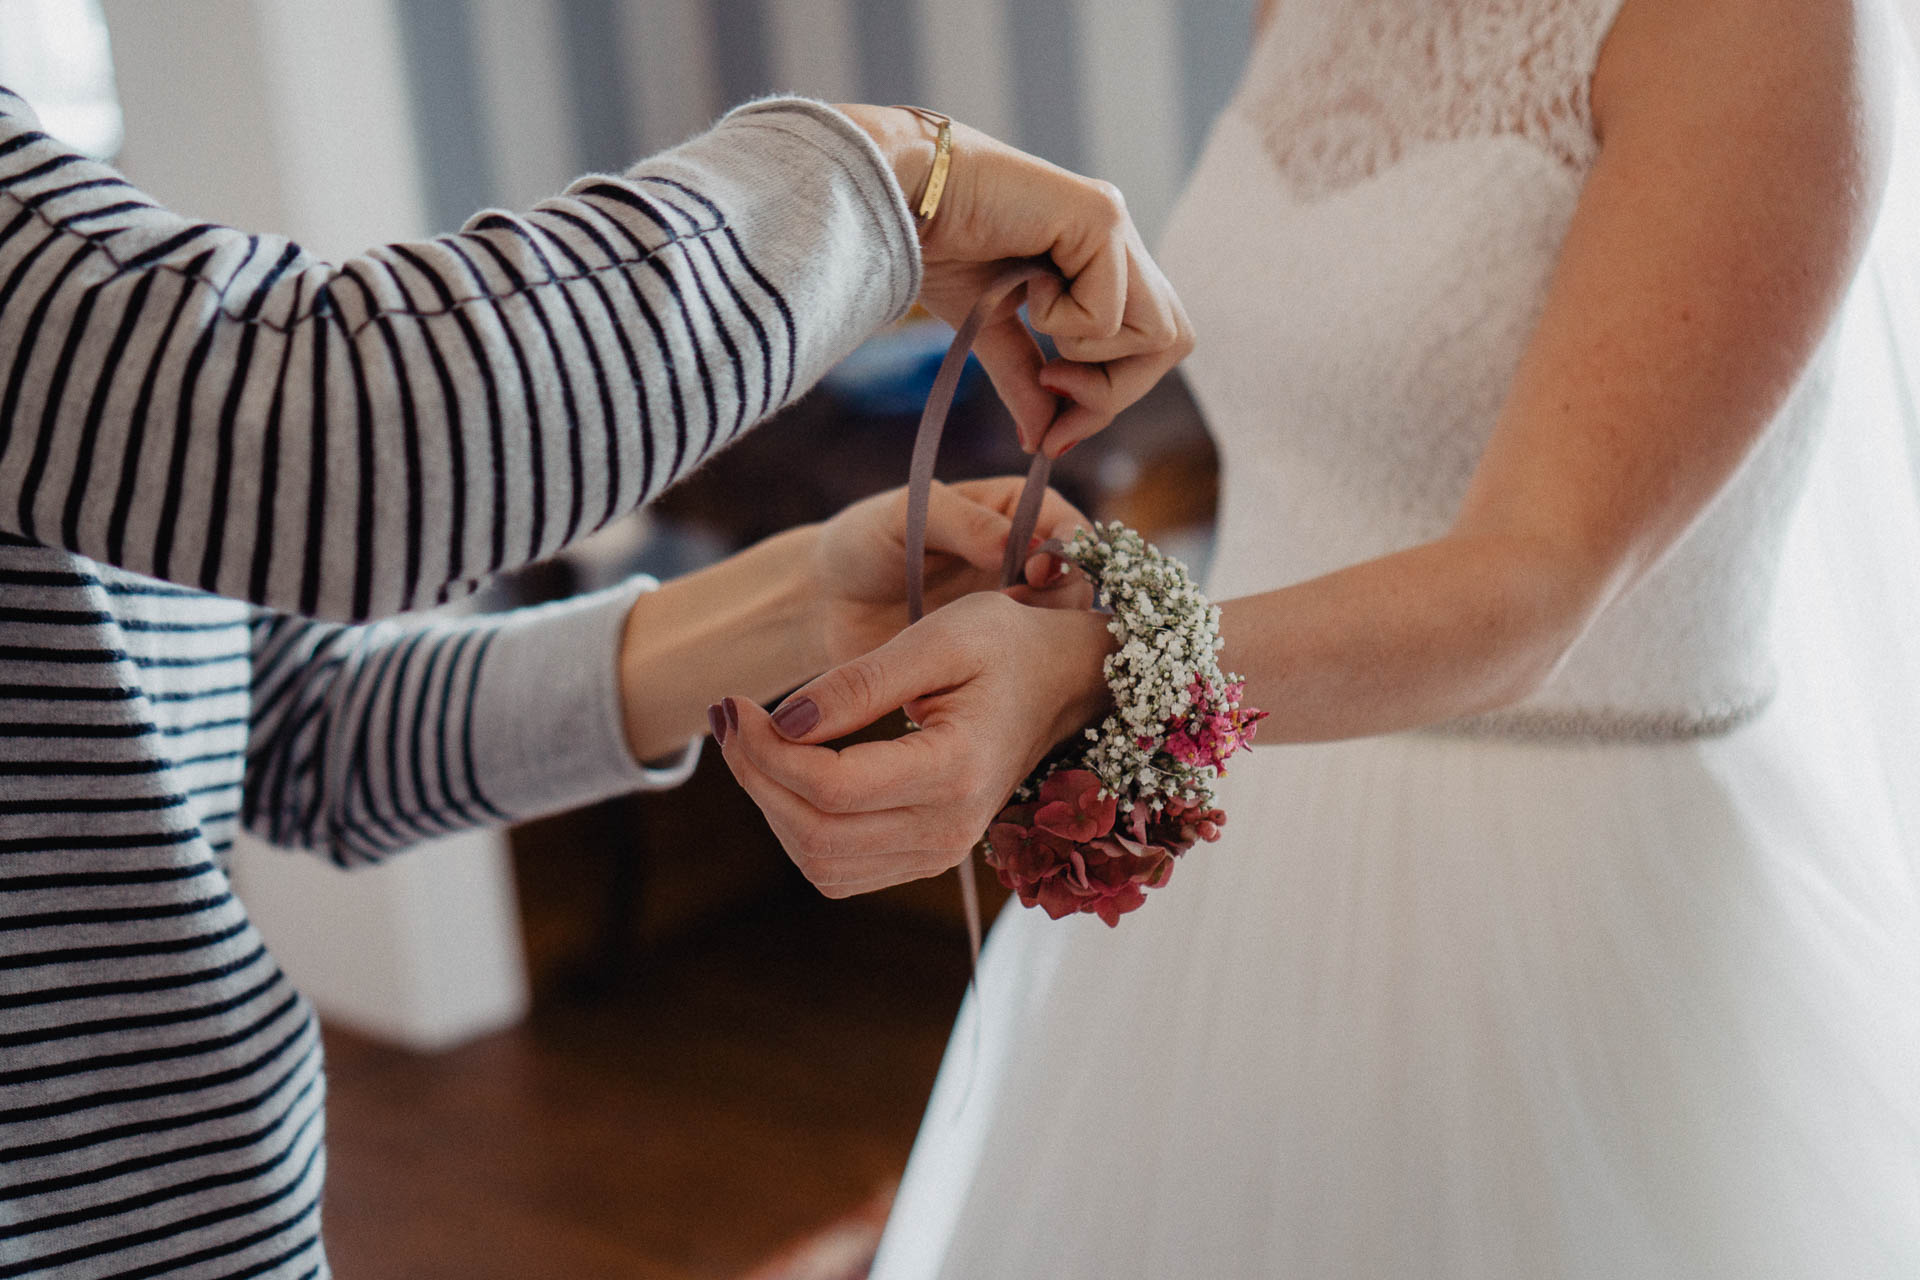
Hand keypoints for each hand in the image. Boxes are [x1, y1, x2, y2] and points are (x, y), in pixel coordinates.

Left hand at [712, 592, 1115, 896]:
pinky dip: (798, 828)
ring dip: (770, 805)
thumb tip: (784, 722)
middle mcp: (951, 828)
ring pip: (819, 861)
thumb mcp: (936, 638)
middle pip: (815, 833)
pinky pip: (839, 868)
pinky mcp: (926, 856)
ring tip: (751, 742)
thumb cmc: (1005, 646)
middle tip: (729, 717)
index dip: (766, 750)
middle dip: (754, 776)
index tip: (734, 702)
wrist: (1064, 682)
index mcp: (957, 769)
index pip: (833, 787)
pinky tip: (790, 772)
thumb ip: (859, 681)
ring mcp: (941, 851)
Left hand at [812, 477, 1091, 666]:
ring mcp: (1016, 617)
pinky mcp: (998, 660)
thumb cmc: (864, 541)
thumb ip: (960, 523)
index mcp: (1016, 513)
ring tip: (989, 646)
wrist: (826, 600)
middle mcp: (1028, 566)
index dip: (1065, 552)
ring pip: (1059, 635)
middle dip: (1055, 602)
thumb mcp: (906, 515)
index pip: (1069, 529)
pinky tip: (982, 678)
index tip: (1035, 574)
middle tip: (1013, 613)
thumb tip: (1014, 548)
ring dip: (1037, 643)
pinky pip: (1027, 669)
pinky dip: (1017, 674)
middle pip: (1076, 586)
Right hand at [834, 105, 1195, 456]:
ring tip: (1035, 318)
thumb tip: (1044, 443)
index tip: (1053, 433)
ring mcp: (1115, 225)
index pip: (1152, 346)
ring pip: (1157, 333)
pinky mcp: (1101, 216)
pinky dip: (1060, 321)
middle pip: (1173, 342)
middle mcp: (1119, 240)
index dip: (1111, 398)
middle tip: (1052, 388)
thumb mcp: (990, 329)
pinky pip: (1109, 313)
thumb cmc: (938, 245)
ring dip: (1088, 351)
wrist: (899, 196)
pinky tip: (1025, 280)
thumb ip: (1026, 381)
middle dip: (1114, 390)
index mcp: (1103, 260)